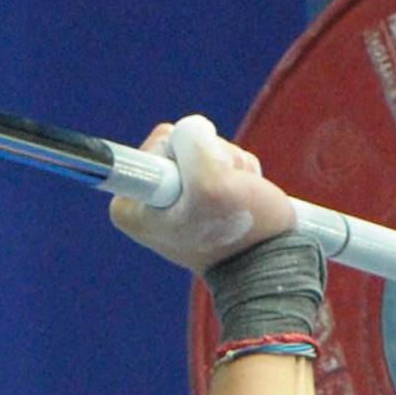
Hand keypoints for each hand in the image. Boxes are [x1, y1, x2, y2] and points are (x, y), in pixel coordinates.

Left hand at [108, 114, 297, 270]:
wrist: (266, 266)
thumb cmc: (236, 232)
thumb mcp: (212, 182)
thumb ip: (192, 141)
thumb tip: (191, 128)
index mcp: (129, 204)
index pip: (164, 141)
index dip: (192, 158)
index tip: (196, 194)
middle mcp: (142, 198)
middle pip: (182, 142)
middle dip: (213, 159)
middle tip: (224, 195)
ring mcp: (169, 196)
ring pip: (202, 149)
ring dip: (229, 167)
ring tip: (234, 202)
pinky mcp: (193, 194)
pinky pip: (215, 160)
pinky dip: (235, 173)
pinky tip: (238, 198)